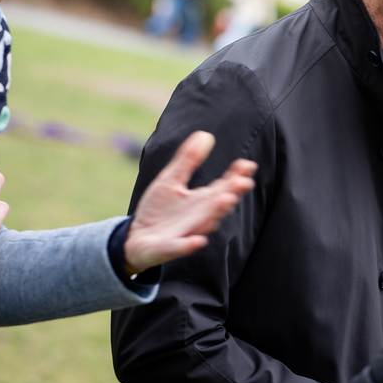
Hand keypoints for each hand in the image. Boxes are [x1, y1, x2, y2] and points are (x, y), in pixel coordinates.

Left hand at [124, 131, 255, 273]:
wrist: (136, 238)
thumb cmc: (159, 210)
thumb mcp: (171, 180)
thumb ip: (188, 160)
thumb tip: (205, 134)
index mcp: (203, 199)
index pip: (225, 185)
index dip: (237, 176)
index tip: (246, 165)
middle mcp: (201, 216)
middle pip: (221, 204)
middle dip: (232, 193)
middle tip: (242, 182)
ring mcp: (188, 232)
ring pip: (206, 223)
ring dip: (217, 213)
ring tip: (225, 199)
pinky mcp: (170, 247)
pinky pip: (182, 247)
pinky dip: (190, 245)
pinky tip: (198, 240)